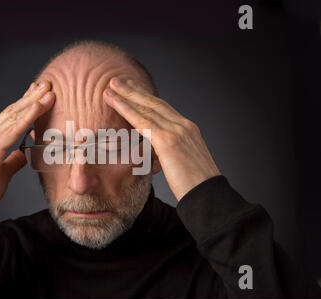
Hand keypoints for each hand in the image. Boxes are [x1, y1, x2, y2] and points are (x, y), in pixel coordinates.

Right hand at [0, 80, 54, 221]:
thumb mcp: (5, 171)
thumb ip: (15, 159)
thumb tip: (26, 151)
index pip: (11, 115)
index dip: (26, 102)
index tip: (40, 91)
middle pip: (13, 111)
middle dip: (31, 96)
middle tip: (48, 83)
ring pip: (13, 117)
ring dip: (32, 102)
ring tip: (48, 91)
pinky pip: (11, 131)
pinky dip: (26, 117)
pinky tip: (37, 107)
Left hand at [103, 77, 219, 201]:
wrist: (209, 197)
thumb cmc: (196, 187)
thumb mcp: (184, 165)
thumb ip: (171, 155)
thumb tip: (158, 157)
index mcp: (189, 130)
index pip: (164, 109)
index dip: (146, 98)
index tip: (133, 90)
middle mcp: (184, 125)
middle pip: (154, 103)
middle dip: (134, 90)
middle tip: (117, 80)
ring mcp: (177, 131)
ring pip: (146, 108)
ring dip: (126, 95)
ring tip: (110, 85)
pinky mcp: (169, 141)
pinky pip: (142, 121)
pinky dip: (126, 109)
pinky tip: (114, 101)